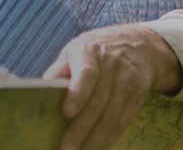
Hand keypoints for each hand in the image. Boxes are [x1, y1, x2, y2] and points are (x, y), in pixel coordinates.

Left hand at [43, 23, 182, 149]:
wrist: (139, 43)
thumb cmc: (97, 50)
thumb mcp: (77, 49)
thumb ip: (60, 69)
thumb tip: (42, 91)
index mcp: (90, 50)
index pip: (86, 72)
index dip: (78, 93)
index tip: (66, 113)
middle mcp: (112, 62)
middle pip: (97, 101)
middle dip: (81, 129)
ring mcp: (128, 77)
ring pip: (111, 115)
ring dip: (95, 140)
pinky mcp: (139, 90)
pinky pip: (124, 119)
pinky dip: (111, 137)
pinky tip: (99, 147)